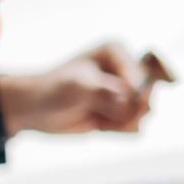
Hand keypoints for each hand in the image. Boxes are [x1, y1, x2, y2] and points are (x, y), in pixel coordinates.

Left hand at [0, 43, 150, 135]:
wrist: (36, 110)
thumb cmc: (53, 90)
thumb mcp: (77, 86)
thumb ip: (106, 91)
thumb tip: (129, 100)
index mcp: (117, 52)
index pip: (142, 77)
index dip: (131, 94)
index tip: (110, 98)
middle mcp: (126, 69)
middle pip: (147, 96)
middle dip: (127, 110)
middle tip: (102, 110)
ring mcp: (127, 92)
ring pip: (143, 115)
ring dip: (120, 122)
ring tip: (98, 115)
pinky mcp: (124, 111)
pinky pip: (136, 128)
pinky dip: (119, 130)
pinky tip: (100, 123)